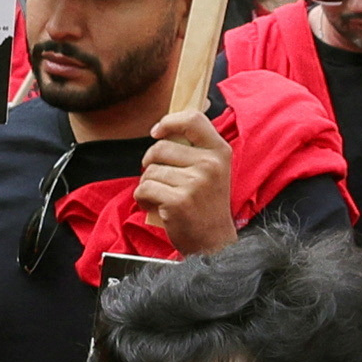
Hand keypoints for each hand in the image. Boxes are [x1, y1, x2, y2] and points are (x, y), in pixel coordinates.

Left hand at [136, 108, 236, 255]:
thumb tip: (163, 128)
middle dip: (150, 162)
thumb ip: (194, 149)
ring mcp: (195, 182)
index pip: (193, 119)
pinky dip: (142, 198)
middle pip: (161, 147)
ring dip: (147, 184)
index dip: (169, 121)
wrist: (213, 242)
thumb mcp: (212, 170)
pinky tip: (154, 206)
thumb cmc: (206, 205)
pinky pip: (144, 188)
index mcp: (219, 151)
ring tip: (161, 196)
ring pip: (150, 170)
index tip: (157, 132)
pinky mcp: (178, 201)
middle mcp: (209, 164)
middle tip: (159, 178)